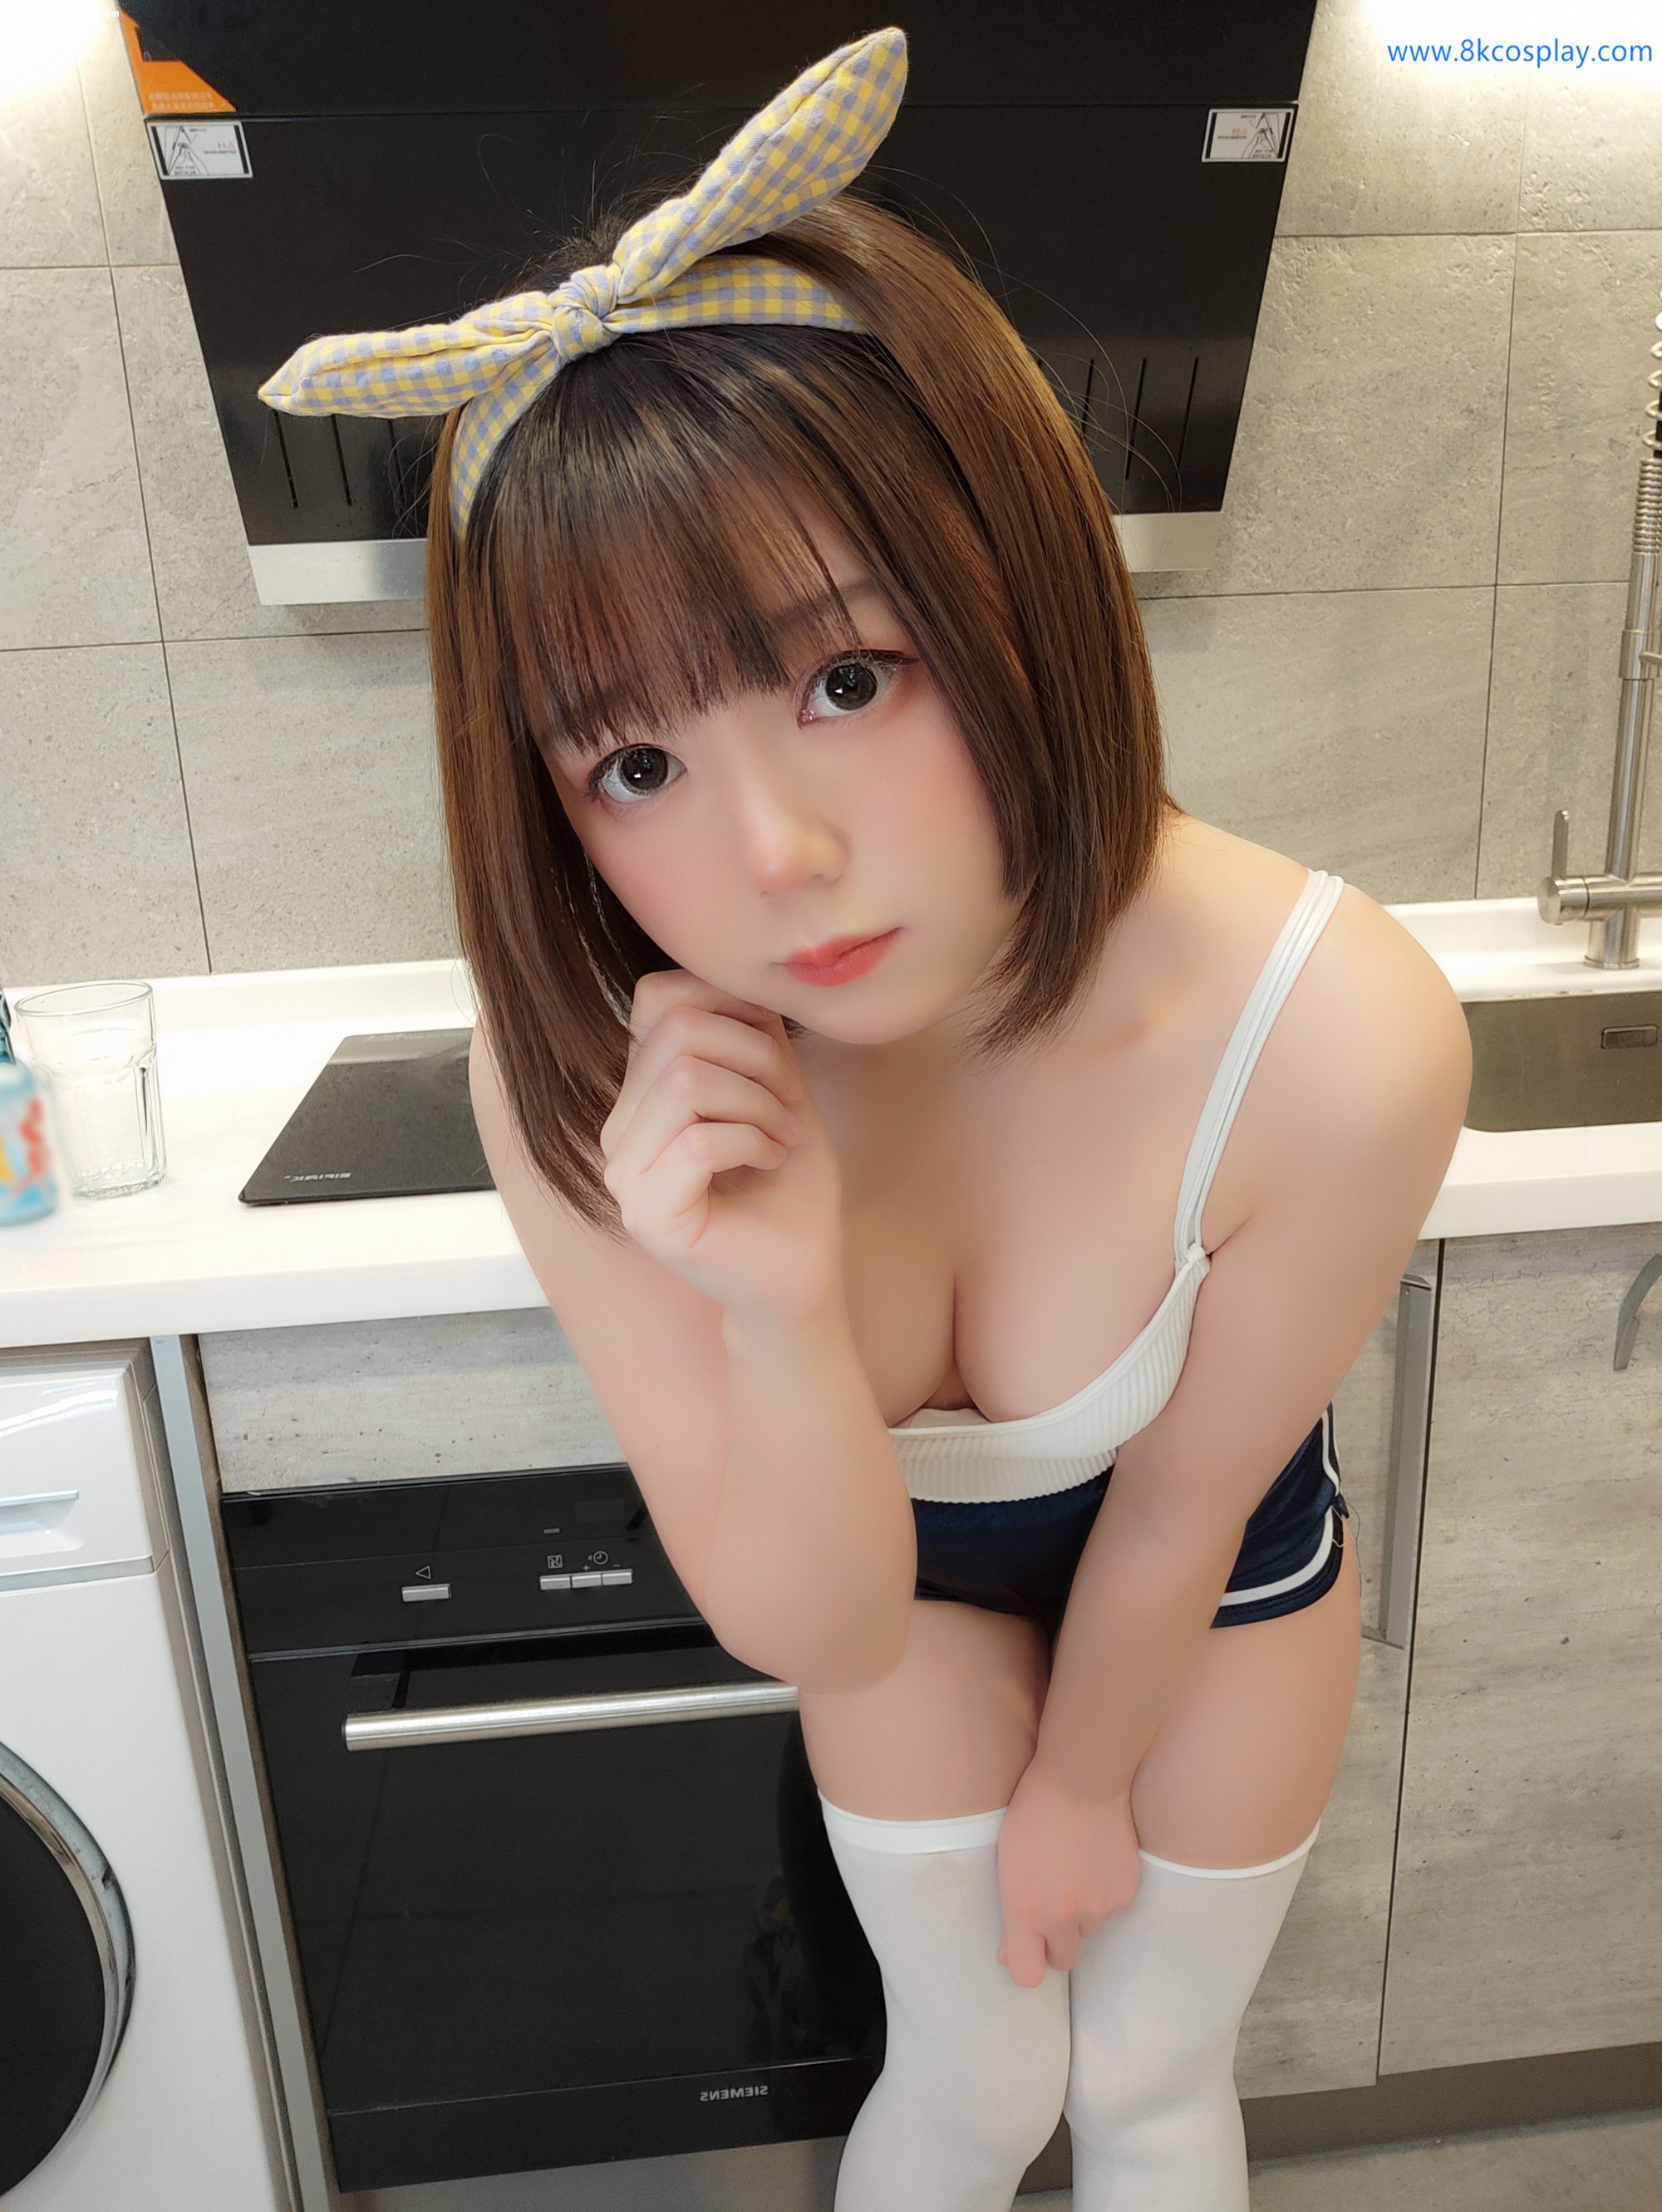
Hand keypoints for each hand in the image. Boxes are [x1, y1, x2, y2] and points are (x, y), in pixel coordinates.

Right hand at [599, 970, 844, 1328]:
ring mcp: (624, 1175)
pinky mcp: (646, 1214)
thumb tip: (738, 978)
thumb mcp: (777, 1088)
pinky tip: (772, 1160)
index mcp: (641, 1094)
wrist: (800, 1276)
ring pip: (686, 1081)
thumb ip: (751, 1034)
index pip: (657, 998)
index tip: (776, 1054)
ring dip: (756, 1101)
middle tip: (787, 1104)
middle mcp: (619, 1130)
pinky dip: (752, 1139)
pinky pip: (697, 1139)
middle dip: (756, 1056)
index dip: (729, 1005)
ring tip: (781, 1136)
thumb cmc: (790, 1188)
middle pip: (678, 1033)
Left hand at [995, 1764, 1142, 1987]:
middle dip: (1056, 1941)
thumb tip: (1007, 1956)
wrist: (1081, 1779)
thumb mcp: (1007, 1863)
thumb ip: (1011, 1916)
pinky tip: (1096, 1859)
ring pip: (1089, 1930)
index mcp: (1024, 1910)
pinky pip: (1112, 1909)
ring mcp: (1098, 1907)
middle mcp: (1062, 1917)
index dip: (1027, 1965)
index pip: (1027, 1975)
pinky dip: (1105, 1893)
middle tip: (1053, 1905)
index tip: (1027, 1950)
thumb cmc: (1033, 1813)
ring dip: (1082, 1912)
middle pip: (1062, 1961)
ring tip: (1075, 1868)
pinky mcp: (1125, 1894)